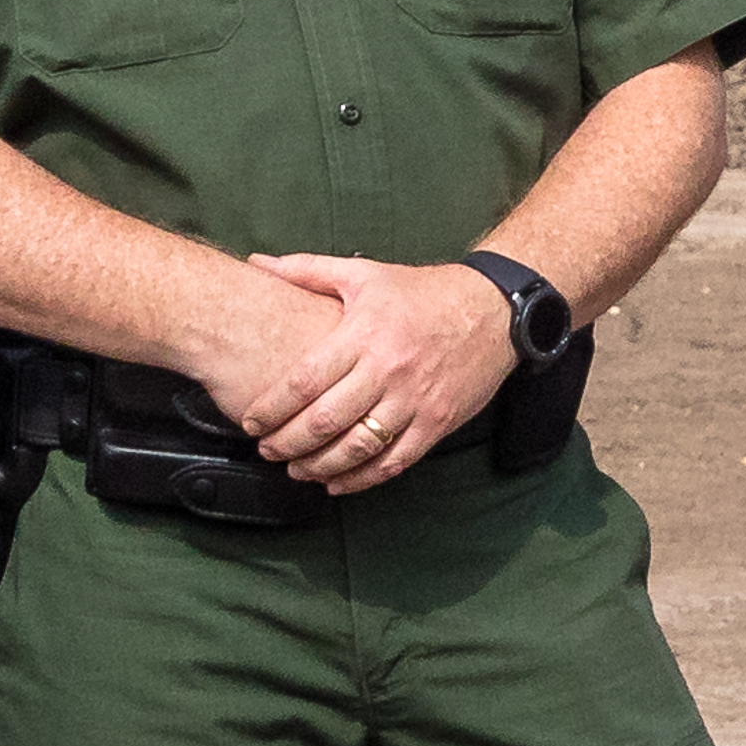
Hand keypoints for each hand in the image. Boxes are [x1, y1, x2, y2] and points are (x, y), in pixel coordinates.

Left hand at [224, 252, 518, 492]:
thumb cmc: (424, 293)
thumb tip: (257, 262)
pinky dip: (361, 479)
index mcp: (364, 334)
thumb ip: (307, 271)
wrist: (494, 308)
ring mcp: (415, 400)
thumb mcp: (365, 274)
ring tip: (296, 469)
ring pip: (357, 448)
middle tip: (266, 451)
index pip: (304, 381)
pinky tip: (337, 482)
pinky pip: (394, 461)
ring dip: (318, 466)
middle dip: (286, 443)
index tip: (251, 422)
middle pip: (324, 421)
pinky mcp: (437, 421)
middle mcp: (388, 370)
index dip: (271, 409)